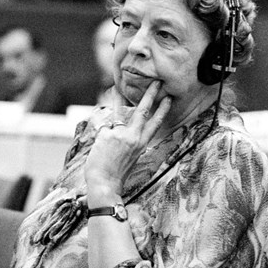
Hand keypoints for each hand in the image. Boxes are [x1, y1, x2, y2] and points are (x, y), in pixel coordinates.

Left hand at [85, 80, 171, 205]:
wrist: (104, 184)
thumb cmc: (115, 174)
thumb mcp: (130, 157)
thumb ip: (129, 141)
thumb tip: (121, 128)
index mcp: (141, 144)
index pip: (155, 124)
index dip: (162, 110)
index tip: (168, 99)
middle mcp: (133, 138)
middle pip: (144, 111)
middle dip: (151, 95)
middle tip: (156, 82)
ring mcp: (120, 135)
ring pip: (121, 111)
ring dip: (120, 96)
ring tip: (118, 85)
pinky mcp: (107, 135)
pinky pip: (102, 128)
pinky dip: (100, 135)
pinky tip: (99, 148)